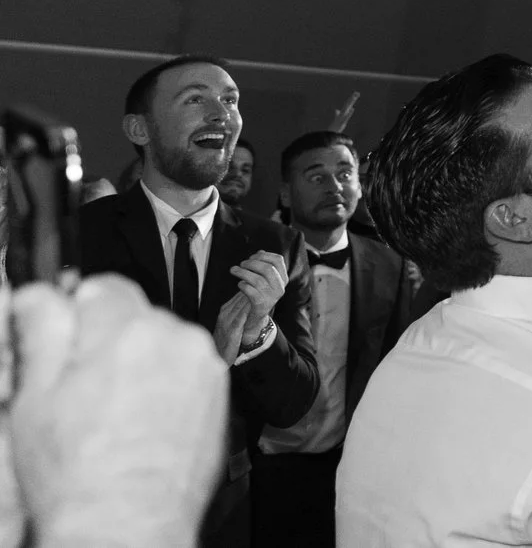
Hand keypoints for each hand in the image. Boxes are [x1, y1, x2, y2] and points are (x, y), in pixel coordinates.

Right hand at [9, 276, 226, 547]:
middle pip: (137, 314)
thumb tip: (40, 295)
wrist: (126, 522)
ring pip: (163, 342)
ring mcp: (203, 364)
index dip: (79, 313)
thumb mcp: (35, 398)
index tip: (69, 339)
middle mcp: (174, 338)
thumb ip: (41, 332)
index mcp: (126, 330)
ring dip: (142, 362)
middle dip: (110, 341)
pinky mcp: (220, 391)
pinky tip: (144, 420)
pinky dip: (169, 385)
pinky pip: (187, 369)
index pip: (103, 286)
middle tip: (87, 388)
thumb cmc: (78, 474)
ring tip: (117, 412)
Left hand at [212, 249, 288, 362]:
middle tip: (241, 264)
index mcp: (283, 278)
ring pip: (258, 279)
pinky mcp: (261, 304)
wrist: (254, 318)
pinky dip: (242, 285)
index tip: (252, 256)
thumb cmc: (257, 294)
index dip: (264, 255)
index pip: (278, 260)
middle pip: (268, 268)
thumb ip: (263, 266)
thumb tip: (260, 252)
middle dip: (252, 263)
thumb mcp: (264, 280)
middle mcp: (280, 287)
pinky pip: (250, 291)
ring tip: (234, 270)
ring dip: (243, 272)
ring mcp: (272, 296)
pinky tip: (239, 285)